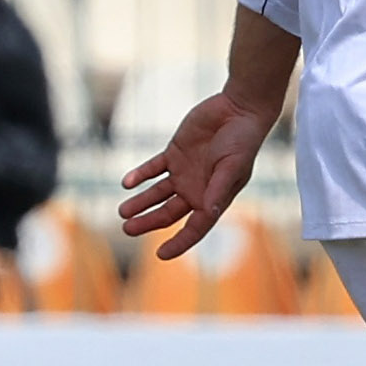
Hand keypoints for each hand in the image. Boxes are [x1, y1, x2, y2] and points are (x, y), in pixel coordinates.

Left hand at [119, 87, 278, 261]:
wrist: (239, 109)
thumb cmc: (243, 140)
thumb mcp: (232, 166)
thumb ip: (218, 189)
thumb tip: (208, 213)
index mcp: (213, 198)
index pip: (195, 227)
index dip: (179, 242)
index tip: (161, 255)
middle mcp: (197, 189)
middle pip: (167, 213)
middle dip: (147, 223)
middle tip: (127, 229)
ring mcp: (184, 172)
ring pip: (156, 194)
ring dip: (139, 203)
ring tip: (122, 212)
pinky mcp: (174, 154)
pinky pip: (153, 169)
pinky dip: (139, 175)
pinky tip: (127, 183)